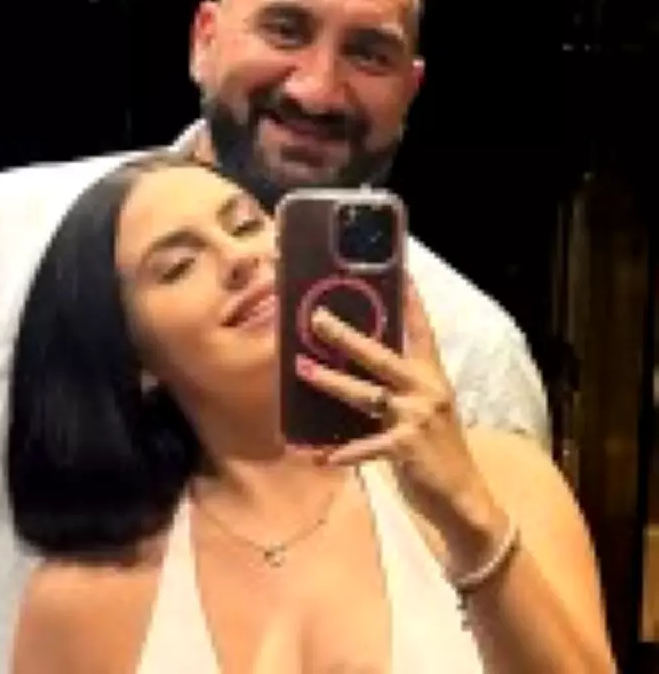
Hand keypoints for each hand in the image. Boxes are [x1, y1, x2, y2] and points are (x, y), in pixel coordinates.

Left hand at [295, 277, 506, 565]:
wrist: (463, 495)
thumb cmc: (438, 448)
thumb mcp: (427, 407)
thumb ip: (401, 385)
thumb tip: (364, 365)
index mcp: (432, 375)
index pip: (420, 329)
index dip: (409, 300)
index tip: (400, 271)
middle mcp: (426, 389)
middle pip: (380, 355)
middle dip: (347, 336)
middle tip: (317, 318)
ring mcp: (417, 417)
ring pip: (366, 394)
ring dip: (332, 383)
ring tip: (303, 369)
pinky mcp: (407, 448)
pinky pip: (367, 447)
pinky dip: (344, 452)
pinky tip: (321, 456)